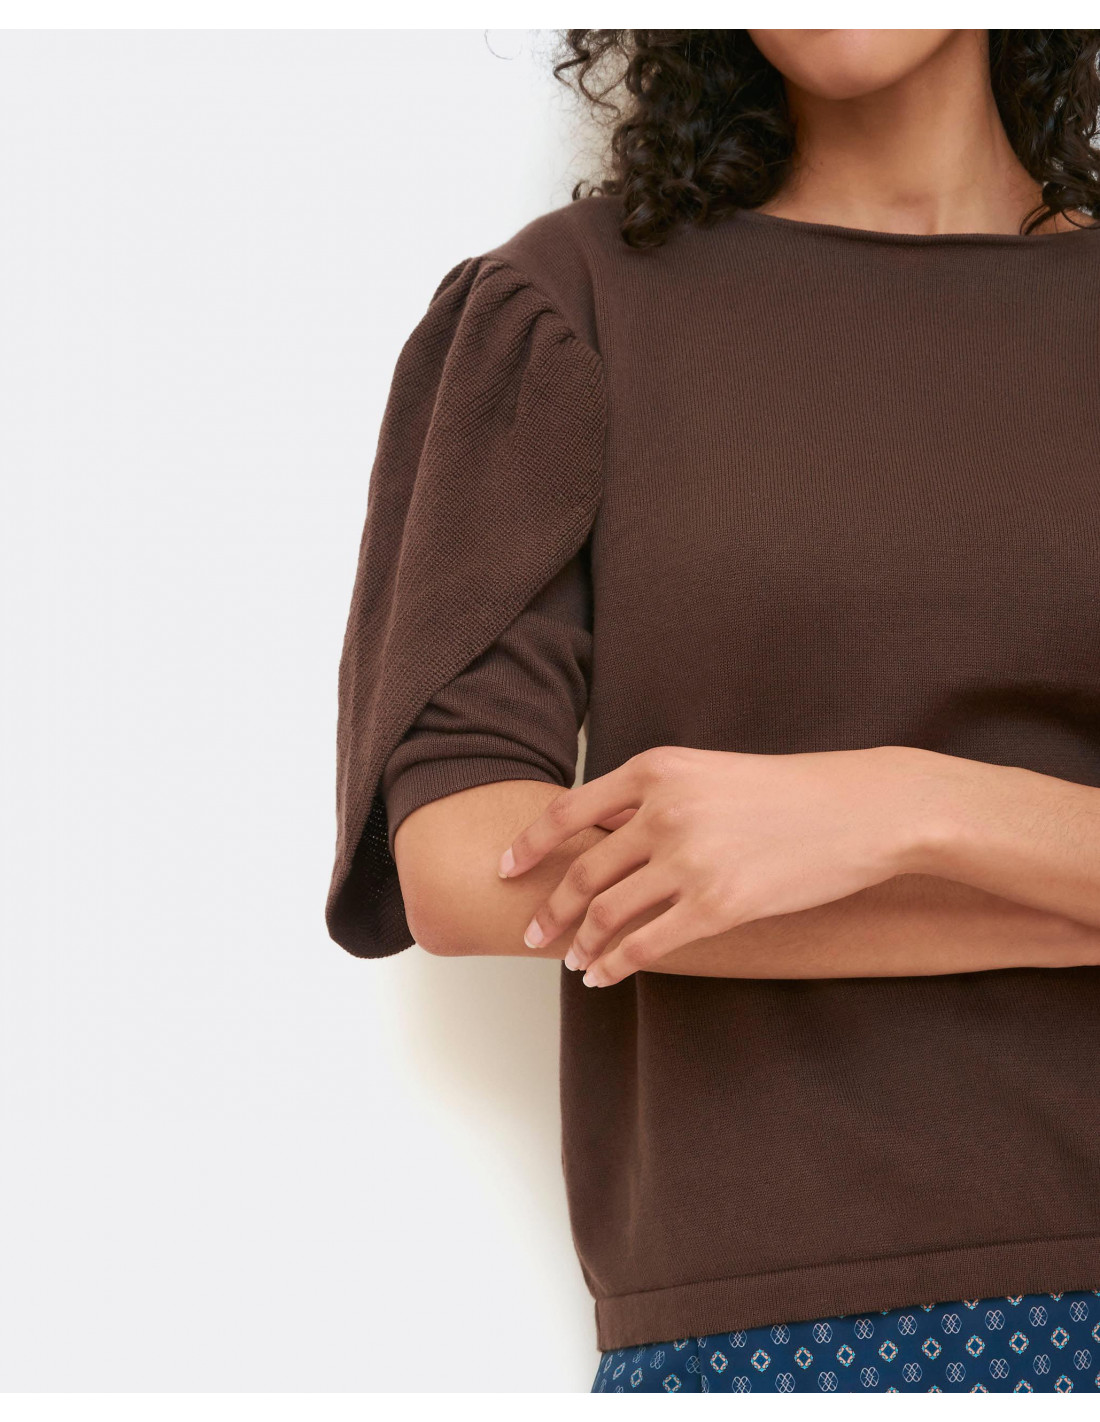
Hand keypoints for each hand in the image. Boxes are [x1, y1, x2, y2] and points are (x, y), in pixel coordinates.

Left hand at [498, 744, 945, 985]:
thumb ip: (656, 801)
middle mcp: (663, 811)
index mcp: (656, 770)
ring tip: (573, 960)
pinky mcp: (717, 906)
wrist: (863, 810)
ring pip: (607, 912)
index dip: (528, 845)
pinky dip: (615, 965)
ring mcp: (688, 860)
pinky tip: (604, 975)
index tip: (506, 868)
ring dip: (581, 943)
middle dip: (551, 909)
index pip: (568, 811)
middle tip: (533, 932)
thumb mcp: (710, 773)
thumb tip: (604, 837)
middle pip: (582, 871)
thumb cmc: (791, 792)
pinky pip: (645, 944)